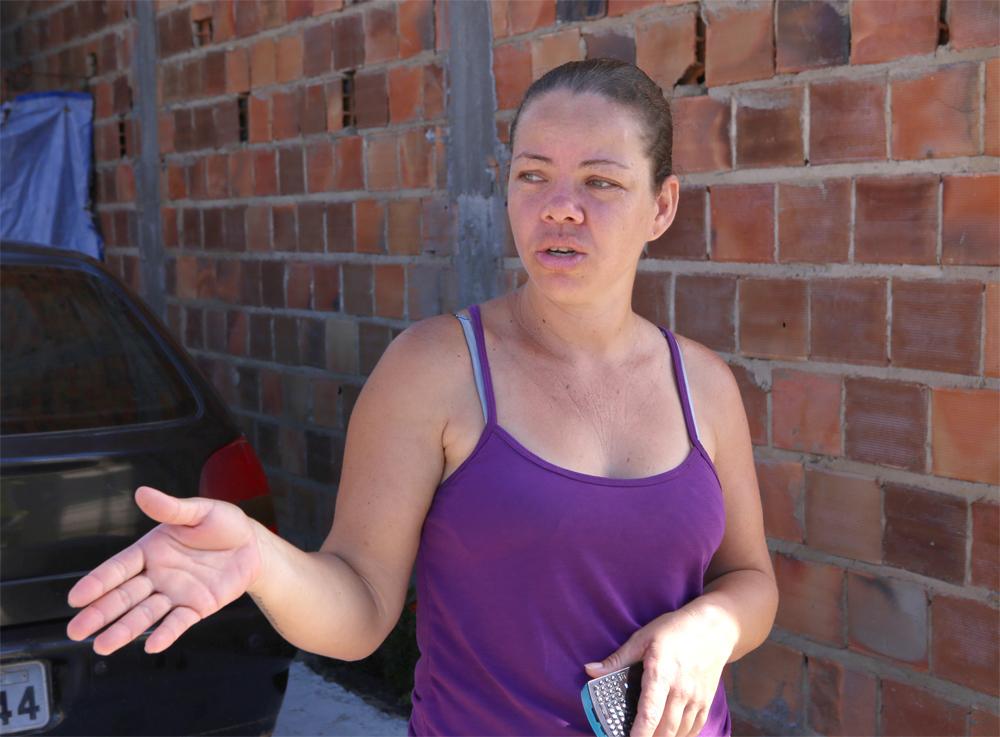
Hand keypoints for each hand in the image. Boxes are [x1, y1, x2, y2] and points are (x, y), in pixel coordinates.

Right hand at [66, 486, 265, 655]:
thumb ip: (171, 509)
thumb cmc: (224, 525)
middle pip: (124, 596)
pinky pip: (178, 622)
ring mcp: (175, 593)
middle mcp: (158, 575)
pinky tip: (152, 645)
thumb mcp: (199, 511)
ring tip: (103, 645)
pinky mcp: (195, 607)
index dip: (98, 582)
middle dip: (100, 613)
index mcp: (151, 550)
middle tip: (76, 630)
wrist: (253, 545)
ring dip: (124, 629)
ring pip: (144, 614)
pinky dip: (166, 634)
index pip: (119, 568)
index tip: (76, 598)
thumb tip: (143, 493)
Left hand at [584, 605, 734, 736]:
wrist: (714, 628)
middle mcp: (681, 690)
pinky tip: (669, 735)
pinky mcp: (706, 702)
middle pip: (665, 730)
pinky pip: (694, 729)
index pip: (650, 712)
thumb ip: (617, 659)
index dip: (639, 733)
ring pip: (679, 733)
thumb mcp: (643, 638)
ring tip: (649, 736)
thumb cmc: (675, 630)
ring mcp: (696, 698)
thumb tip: (590, 670)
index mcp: (661, 673)